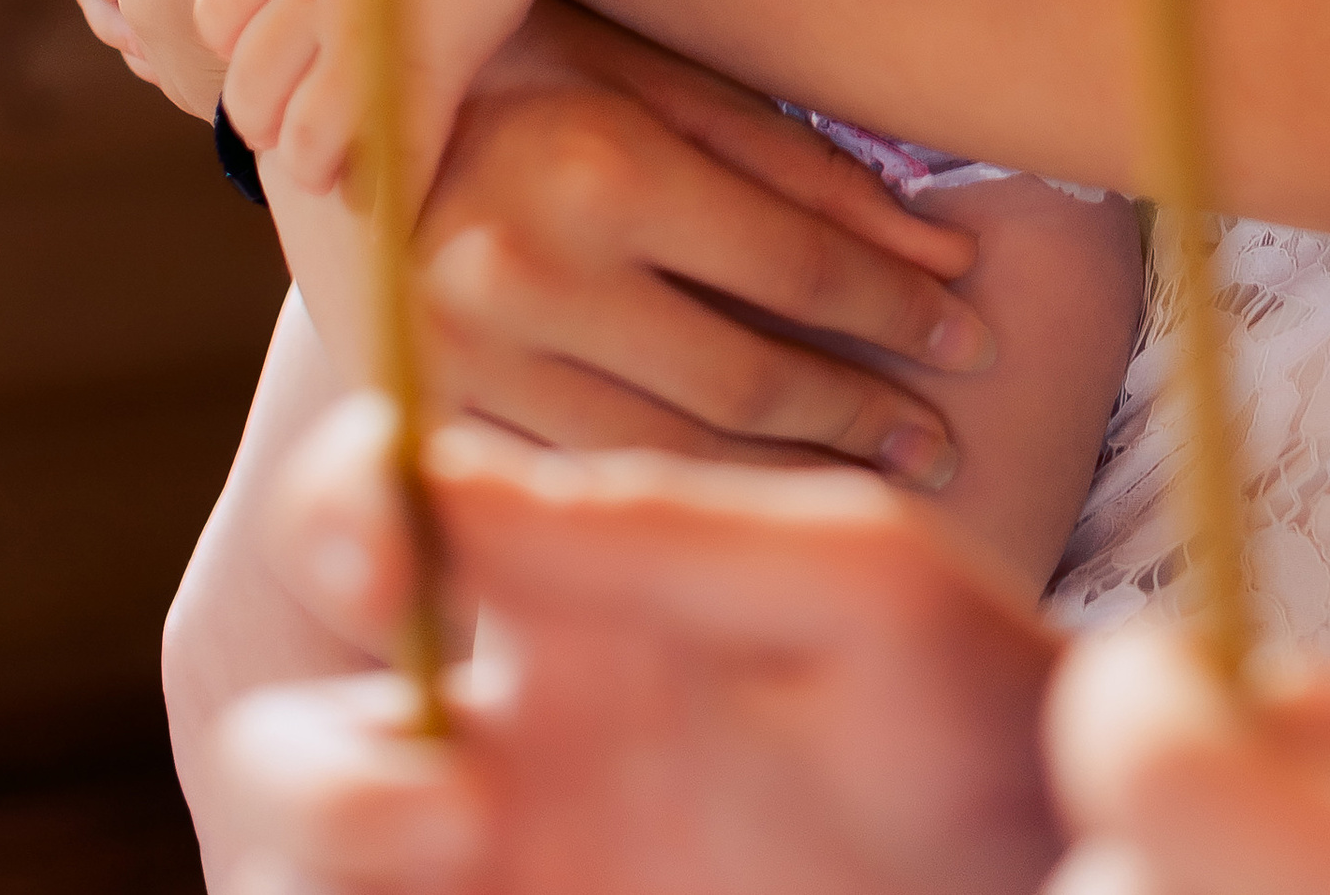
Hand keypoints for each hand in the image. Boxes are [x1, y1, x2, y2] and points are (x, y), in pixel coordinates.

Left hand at [198, 0, 533, 207]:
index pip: (220, 2)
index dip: (230, 37)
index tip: (257, 46)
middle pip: (247, 86)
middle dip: (262, 119)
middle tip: (292, 132)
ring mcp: (361, 45)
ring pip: (302, 142)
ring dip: (318, 165)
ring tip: (342, 177)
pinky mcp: (421, 79)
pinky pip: (396, 162)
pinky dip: (395, 200)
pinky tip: (400, 223)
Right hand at [217, 392, 1063, 894]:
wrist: (1045, 849)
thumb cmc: (965, 689)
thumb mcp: (845, 579)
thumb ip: (657, 529)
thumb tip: (440, 475)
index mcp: (556, 598)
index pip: (373, 516)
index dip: (339, 514)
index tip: (390, 554)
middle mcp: (501, 738)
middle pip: (284, 746)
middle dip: (312, 776)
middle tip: (453, 803)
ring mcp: (511, 867)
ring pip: (308, 875)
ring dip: (331, 863)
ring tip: (476, 853)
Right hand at [404, 0, 997, 491]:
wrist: (327, 96)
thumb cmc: (526, 66)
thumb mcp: (662, 81)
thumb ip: (801, 167)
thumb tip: (951, 253)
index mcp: (599, 169)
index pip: (796, 268)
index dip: (902, 310)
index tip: (976, 338)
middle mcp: (526, 273)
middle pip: (745, 378)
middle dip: (866, 414)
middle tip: (948, 440)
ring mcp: (465, 357)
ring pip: (667, 452)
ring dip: (787, 473)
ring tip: (877, 479)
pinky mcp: (425, 411)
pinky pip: (575, 475)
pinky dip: (671, 495)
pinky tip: (744, 500)